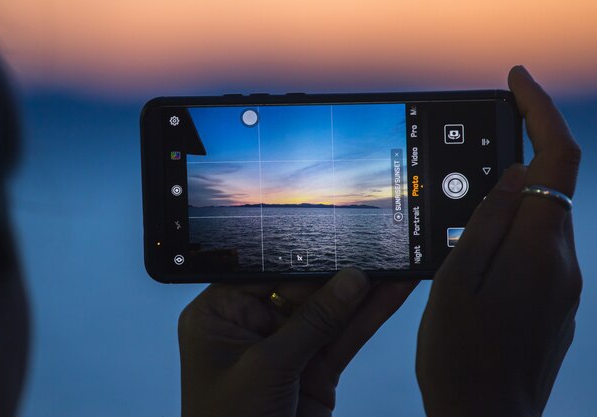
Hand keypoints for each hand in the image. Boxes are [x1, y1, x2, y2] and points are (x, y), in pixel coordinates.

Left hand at [178, 269, 417, 416]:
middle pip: (302, 289)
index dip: (302, 256)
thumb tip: (351, 279)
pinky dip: (369, 318)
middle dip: (340, 272)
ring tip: (396, 263)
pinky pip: (344, 338)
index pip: (266, 272)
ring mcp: (286, 349)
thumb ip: (312, 321)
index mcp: (220, 315)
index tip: (337, 236)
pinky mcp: (314, 371)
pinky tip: (392, 293)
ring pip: (329, 313)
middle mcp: (252, 326)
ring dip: (364, 292)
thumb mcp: (266, 367)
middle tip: (377, 246)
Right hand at [416, 66, 581, 416]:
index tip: (515, 82)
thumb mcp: (455, 281)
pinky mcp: (556, 299)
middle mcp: (562, 262)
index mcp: (537, 250)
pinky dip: (513, 228)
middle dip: (520, 149)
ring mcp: (564, 283)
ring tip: (463, 209)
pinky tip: (479, 249)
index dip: (539, 111)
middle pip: (551, 183)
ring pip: (542, 215)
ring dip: (510, 194)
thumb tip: (512, 173)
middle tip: (473, 145)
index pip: (556, 158)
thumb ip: (486, 222)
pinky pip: (538, 245)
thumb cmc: (461, 357)